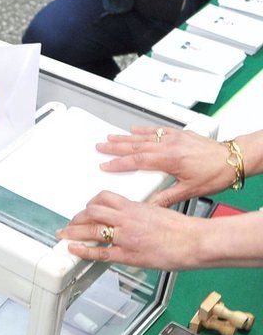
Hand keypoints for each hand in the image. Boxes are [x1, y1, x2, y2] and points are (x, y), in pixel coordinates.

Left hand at [56, 191, 199, 268]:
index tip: (86, 209)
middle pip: (92, 212)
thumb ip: (141, 214)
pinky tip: (73, 249)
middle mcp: (126, 219)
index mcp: (134, 207)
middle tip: (71, 223)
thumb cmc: (183, 229)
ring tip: (64, 234)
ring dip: (73, 231)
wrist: (196, 241)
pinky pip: (100, 252)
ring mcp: (126, 237)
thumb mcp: (158, 212)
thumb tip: (133, 216)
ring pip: (91, 230)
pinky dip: (83, 251)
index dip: (90, 203)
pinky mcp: (129, 254)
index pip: (104, 198)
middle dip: (77, 218)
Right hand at [97, 126, 230, 205]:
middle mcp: (170, 146)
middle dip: (115, 147)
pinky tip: (135, 129)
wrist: (235, 159)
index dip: (119, 163)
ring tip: (110, 137)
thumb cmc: (217, 173)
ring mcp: (174, 138)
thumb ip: (166, 197)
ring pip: (144, 137)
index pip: (137, 161)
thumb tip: (149, 205)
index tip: (105, 165)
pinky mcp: (180, 135)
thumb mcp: (190, 191)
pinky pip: (157, 131)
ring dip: (125, 137)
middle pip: (136, 145)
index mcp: (170, 160)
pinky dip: (144, 130)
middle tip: (100, 146)